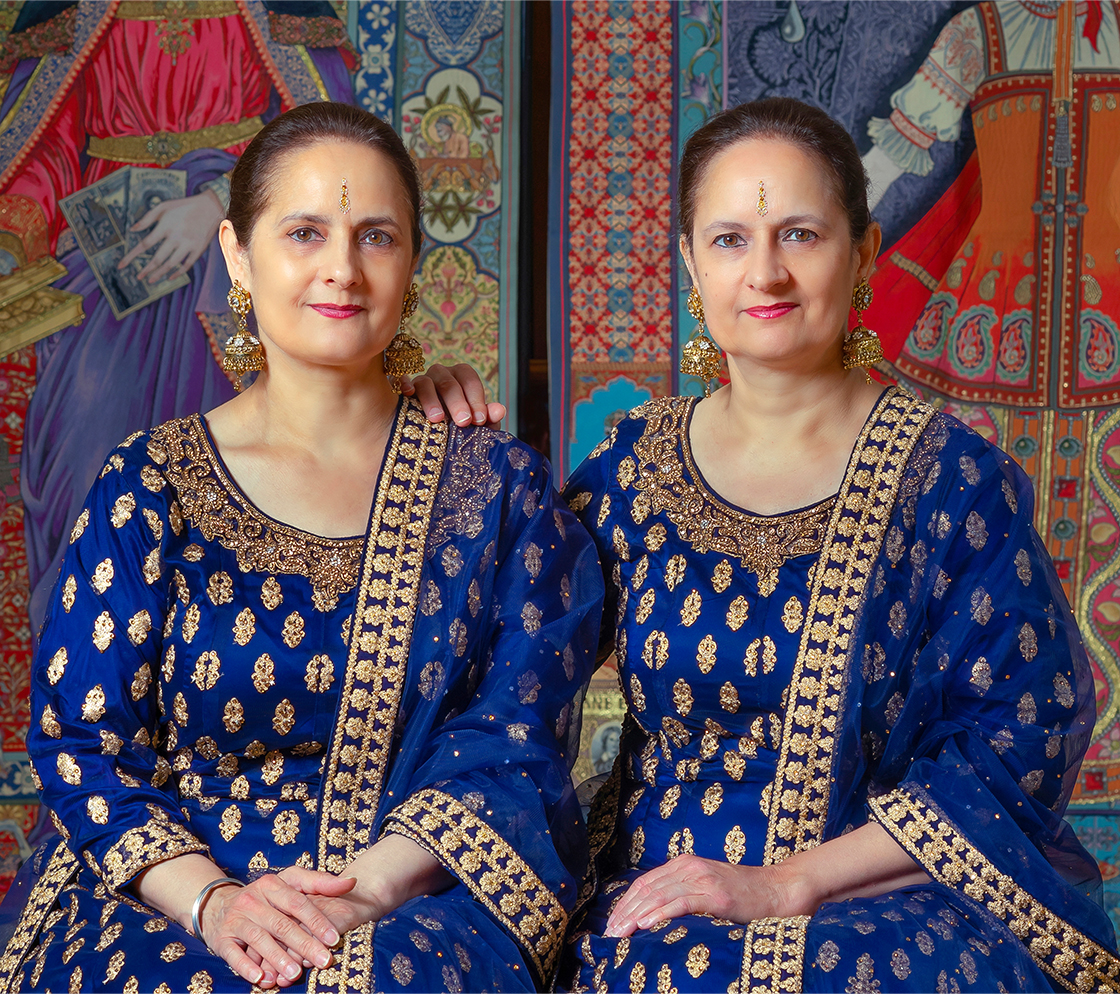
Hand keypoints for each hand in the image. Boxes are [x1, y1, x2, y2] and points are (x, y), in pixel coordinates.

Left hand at [118, 189, 224, 283]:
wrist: (211, 207)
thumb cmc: (184, 206)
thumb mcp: (163, 206)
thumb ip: (147, 218)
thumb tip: (132, 229)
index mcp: (165, 226)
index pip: (145, 244)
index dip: (132, 256)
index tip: (122, 265)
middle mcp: (176, 237)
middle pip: (158, 258)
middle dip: (146, 270)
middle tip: (138, 277)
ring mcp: (188, 245)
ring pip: (171, 264)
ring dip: (159, 274)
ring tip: (151, 280)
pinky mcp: (198, 250)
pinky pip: (186, 265)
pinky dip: (178, 273)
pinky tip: (169, 277)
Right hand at [198, 868, 353, 987]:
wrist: (218, 904)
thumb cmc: (265, 896)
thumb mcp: (290, 882)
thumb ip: (320, 882)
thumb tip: (351, 882)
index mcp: (273, 885)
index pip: (298, 902)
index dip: (317, 921)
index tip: (334, 939)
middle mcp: (253, 900)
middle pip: (282, 924)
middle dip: (304, 944)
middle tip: (324, 960)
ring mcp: (237, 918)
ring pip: (260, 940)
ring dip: (278, 958)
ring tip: (294, 974)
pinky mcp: (221, 938)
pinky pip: (234, 954)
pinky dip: (248, 967)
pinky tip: (262, 978)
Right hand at [402, 362, 505, 427]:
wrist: (435, 437)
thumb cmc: (459, 426)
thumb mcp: (476, 424)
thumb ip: (488, 417)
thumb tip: (500, 410)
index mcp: (461, 377)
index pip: (470, 380)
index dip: (476, 399)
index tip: (480, 419)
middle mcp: (442, 375)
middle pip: (449, 382)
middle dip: (457, 402)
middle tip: (463, 421)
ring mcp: (422, 381)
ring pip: (426, 382)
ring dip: (432, 400)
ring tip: (438, 419)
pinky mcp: (405, 390)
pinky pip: (402, 381)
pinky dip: (405, 385)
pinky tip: (408, 395)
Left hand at [603, 855, 805, 937]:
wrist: (780, 889)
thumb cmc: (745, 895)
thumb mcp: (708, 889)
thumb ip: (685, 895)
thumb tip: (654, 917)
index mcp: (685, 864)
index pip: (645, 883)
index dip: (625, 903)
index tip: (612, 923)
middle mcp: (690, 867)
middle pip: (646, 889)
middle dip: (625, 912)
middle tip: (609, 934)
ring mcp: (702, 879)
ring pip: (659, 895)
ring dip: (636, 916)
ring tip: (621, 933)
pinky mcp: (715, 894)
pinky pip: (681, 903)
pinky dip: (661, 913)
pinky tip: (646, 925)